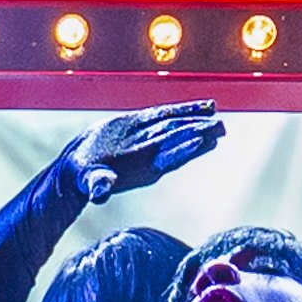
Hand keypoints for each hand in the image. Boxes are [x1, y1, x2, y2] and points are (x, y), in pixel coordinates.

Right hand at [67, 105, 226, 198]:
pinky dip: (187, 110)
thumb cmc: (86, 176)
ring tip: (218, 119)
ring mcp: (152, 142)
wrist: (82, 165)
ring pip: (179, 130)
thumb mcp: (90, 181)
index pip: (168, 159)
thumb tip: (99, 194)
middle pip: (179, 142)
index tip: (201, 142)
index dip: (183, 151)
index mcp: (144, 168)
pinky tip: (206, 107)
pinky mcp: (146, 127)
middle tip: (219, 127)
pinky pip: (169, 117)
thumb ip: (98, 186)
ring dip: (198, 123)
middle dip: (199, 134)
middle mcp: (153, 156)